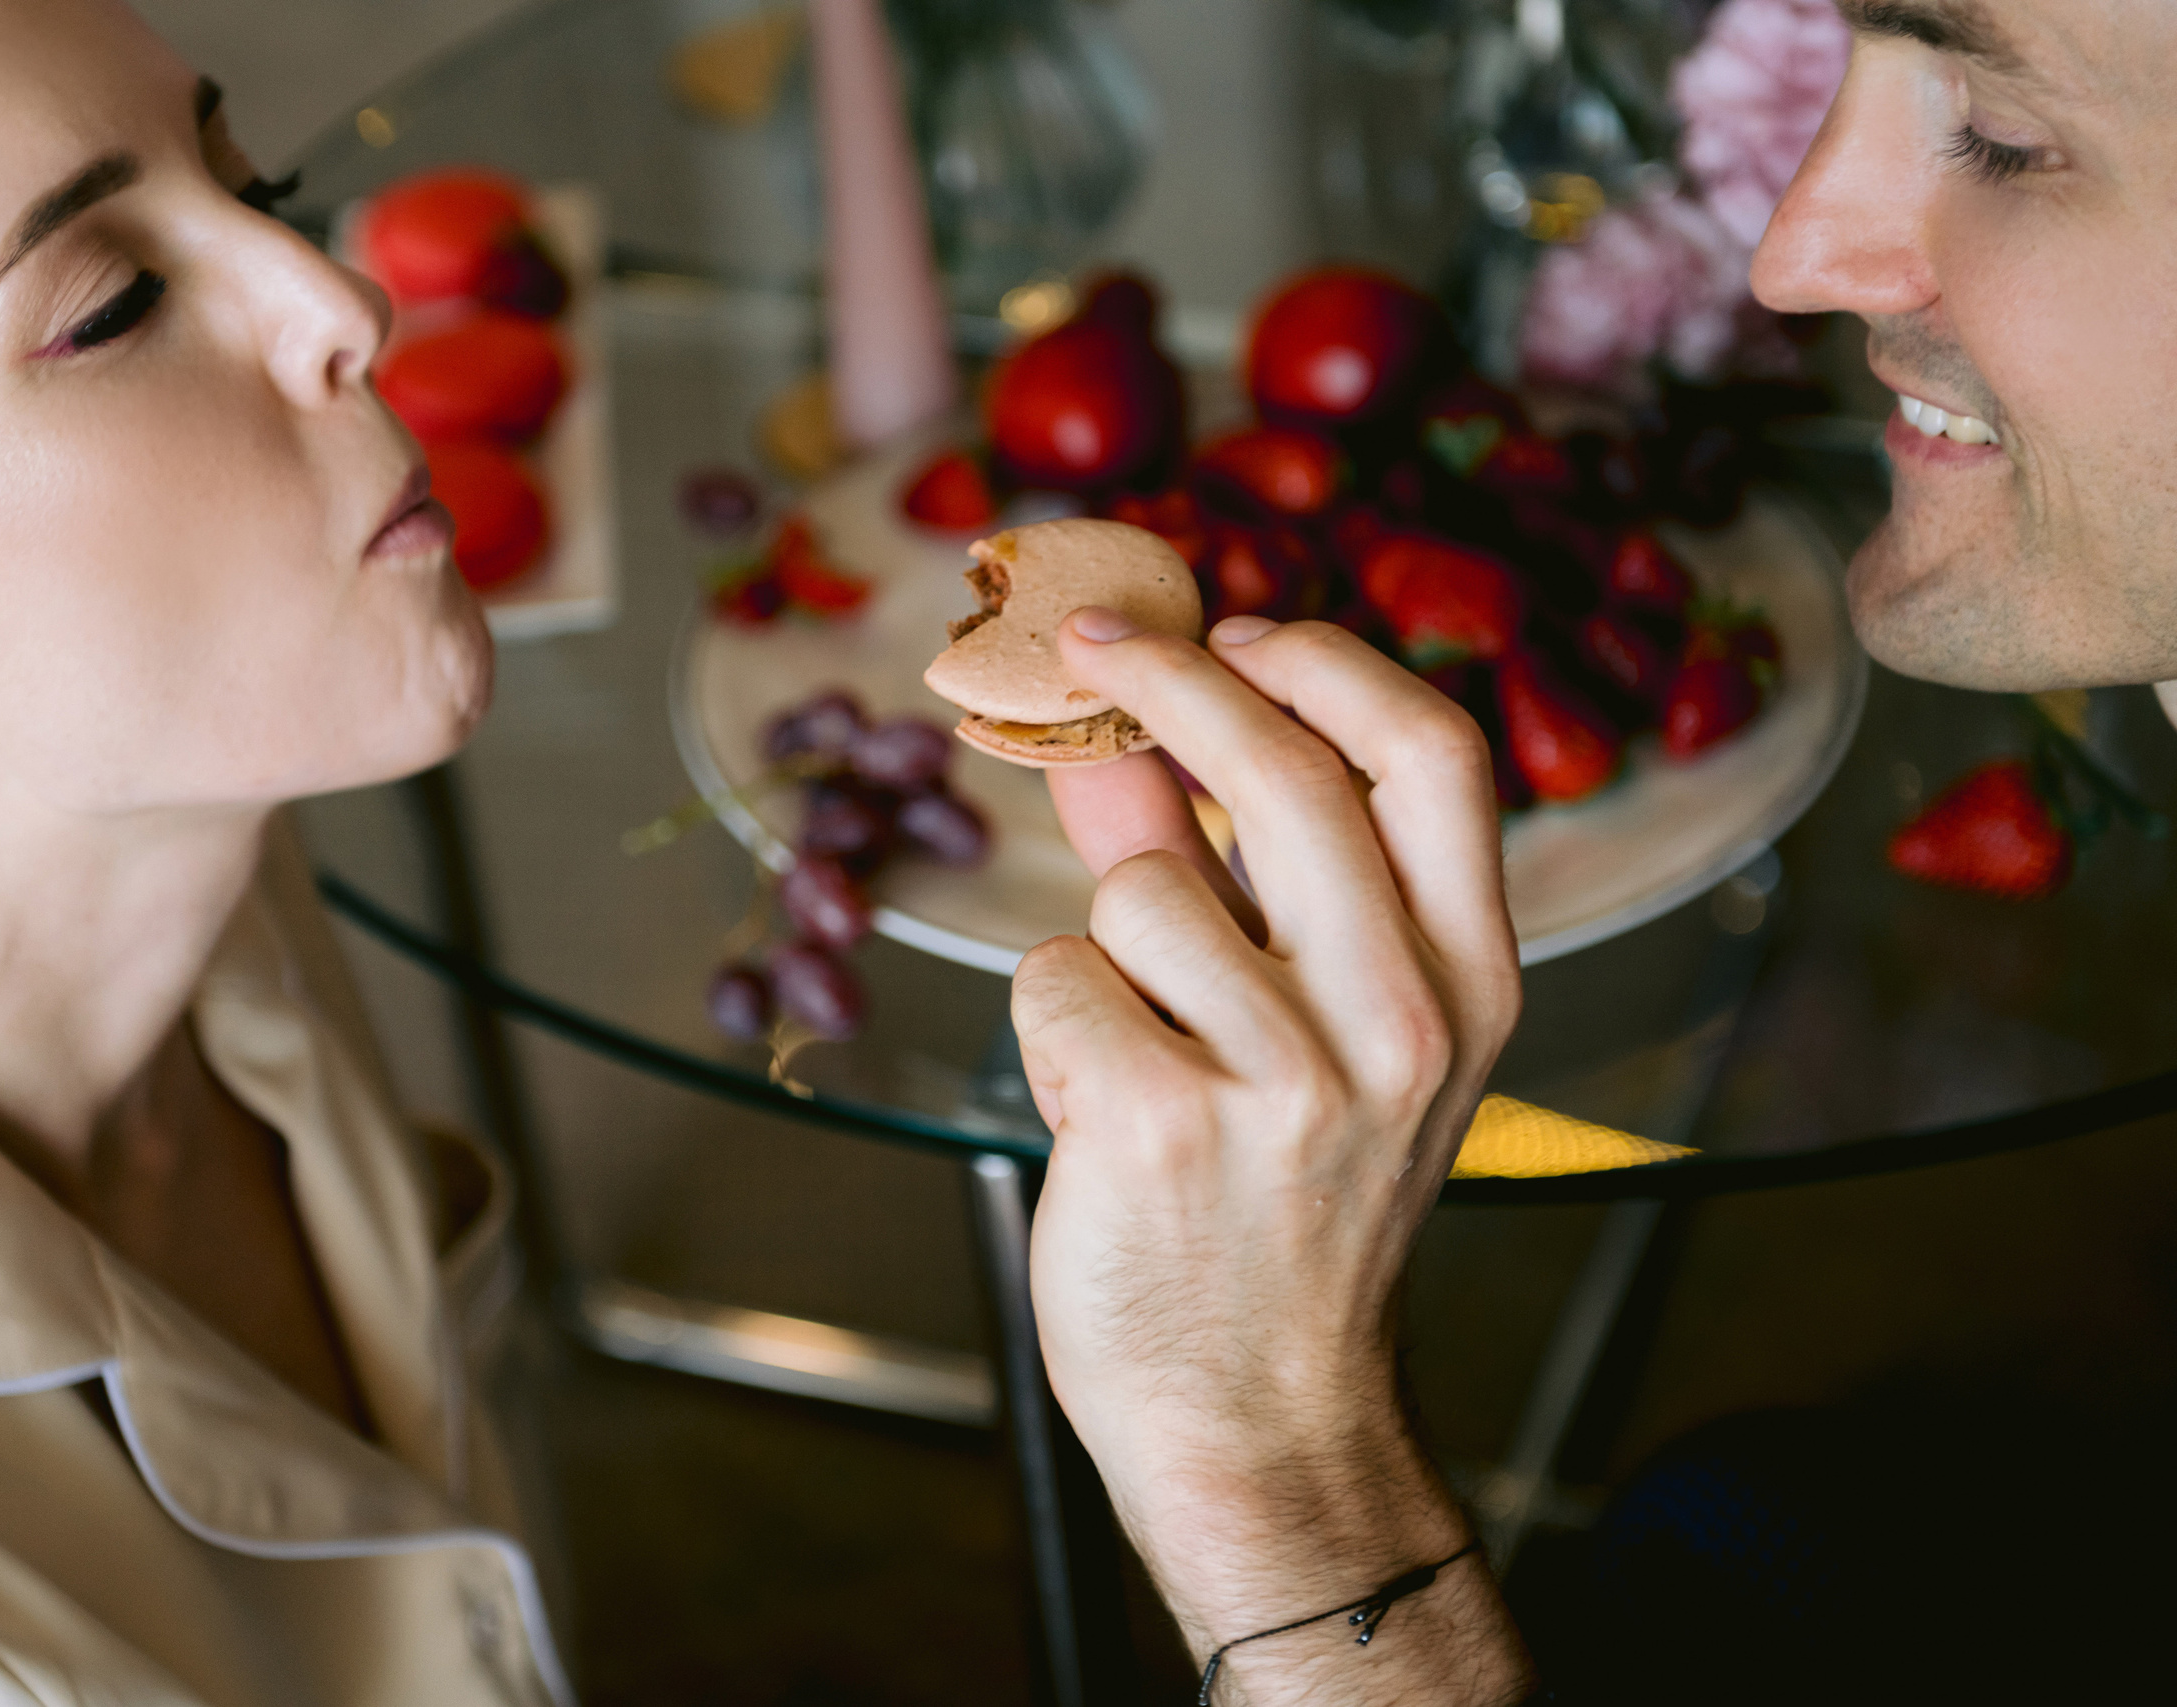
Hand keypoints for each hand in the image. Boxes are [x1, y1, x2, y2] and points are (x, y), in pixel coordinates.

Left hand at [1016, 610, 1528, 1700]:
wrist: (1258, 1417)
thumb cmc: (1279, 1212)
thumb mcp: (1306, 1029)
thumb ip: (1211, 865)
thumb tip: (1117, 722)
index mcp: (1466, 984)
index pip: (1431, 755)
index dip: (1322, 661)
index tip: (1232, 628)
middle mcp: (1402, 1023)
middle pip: (1285, 770)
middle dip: (1171, 679)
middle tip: (1089, 647)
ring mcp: (1288, 1081)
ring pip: (1138, 890)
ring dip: (1105, 944)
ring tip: (1143, 1047)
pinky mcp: (1159, 1126)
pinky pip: (1057, 980)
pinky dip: (1055, 1024)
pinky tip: (1100, 1108)